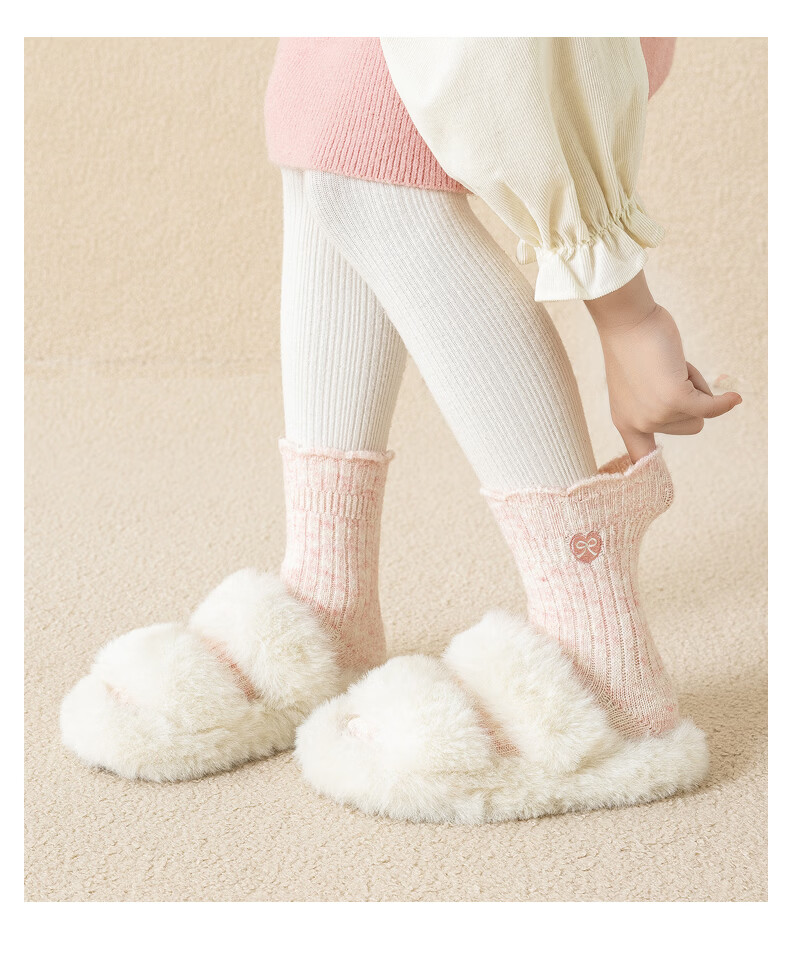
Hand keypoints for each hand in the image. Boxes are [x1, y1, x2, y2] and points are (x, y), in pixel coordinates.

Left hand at [585, 275, 741, 461]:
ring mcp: (655, 414)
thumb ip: (659, 404)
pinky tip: (733, 398)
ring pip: (700, 413)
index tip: (652, 502)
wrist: (626, 322)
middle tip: (664, 372)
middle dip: (690, 399)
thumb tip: (703, 412)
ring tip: (668, 365)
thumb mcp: (640, 384)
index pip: (641, 461)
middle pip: (690, 427)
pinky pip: (709, 408)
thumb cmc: (634, 345)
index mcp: (626, 423)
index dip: (652, 477)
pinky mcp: (673, 400)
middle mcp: (638, 424)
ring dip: (695, 387)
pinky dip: (723, 403)